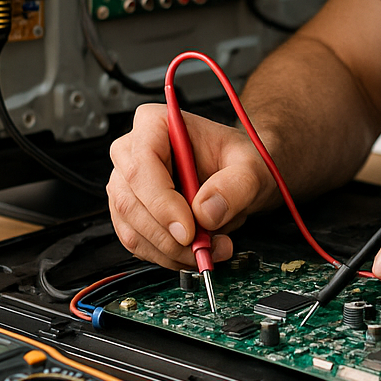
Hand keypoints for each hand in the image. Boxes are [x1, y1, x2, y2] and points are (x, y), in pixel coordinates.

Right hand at [106, 103, 275, 269]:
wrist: (241, 176)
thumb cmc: (240, 161)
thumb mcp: (253, 167)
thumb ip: (236, 186)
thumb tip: (206, 212)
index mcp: (156, 124)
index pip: (142, 165)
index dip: (162, 202)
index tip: (189, 230)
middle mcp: (132, 152)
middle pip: (130, 201)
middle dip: (169, 235)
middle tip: (206, 246)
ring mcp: (127, 185)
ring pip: (132, 229)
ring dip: (171, 250)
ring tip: (211, 247)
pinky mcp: (131, 214)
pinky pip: (138, 244)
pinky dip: (168, 256)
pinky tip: (195, 250)